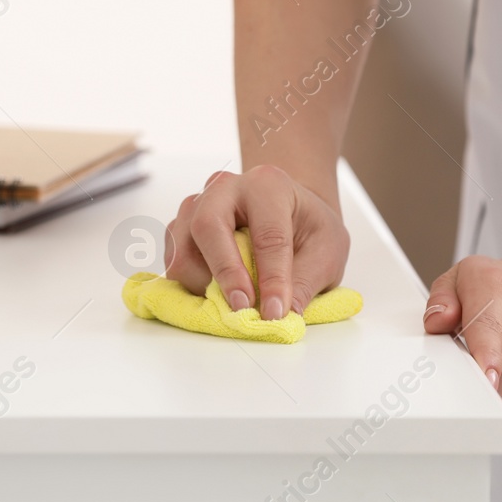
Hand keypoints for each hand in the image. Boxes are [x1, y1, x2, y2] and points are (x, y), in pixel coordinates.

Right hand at [164, 164, 350, 320]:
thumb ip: (307, 281)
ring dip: (203, 283)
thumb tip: (285, 316)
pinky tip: (217, 293)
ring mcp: (197, 204)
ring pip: (182, 247)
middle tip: (242, 307)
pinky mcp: (180, 227)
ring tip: (233, 301)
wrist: (288, 210)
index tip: (275, 313)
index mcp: (268, 185)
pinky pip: (173, 259)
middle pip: (208, 226)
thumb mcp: (328, 249)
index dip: (272, 279)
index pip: (268, 234)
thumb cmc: (307, 226)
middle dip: (224, 272)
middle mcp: (225, 187)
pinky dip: (190, 284)